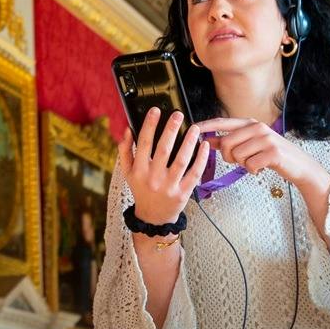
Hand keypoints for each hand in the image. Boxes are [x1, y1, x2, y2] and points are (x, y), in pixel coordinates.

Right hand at [117, 106, 207, 224]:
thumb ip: (125, 150)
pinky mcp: (183, 193)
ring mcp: (169, 186)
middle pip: (163, 149)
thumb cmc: (141, 190)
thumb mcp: (128, 172)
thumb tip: (127, 130)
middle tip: (178, 115)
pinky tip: (203, 146)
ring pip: (181, 160)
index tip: (156, 111)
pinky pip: (194, 173)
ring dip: (188, 142)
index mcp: (139, 170)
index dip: (149, 125)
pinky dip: (200, 159)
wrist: (153, 217)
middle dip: (171, 130)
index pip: (144, 143)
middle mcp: (153, 178)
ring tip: (194, 128)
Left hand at [195, 117, 328, 197]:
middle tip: (239, 161)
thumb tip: (206, 140)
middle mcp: (258, 127)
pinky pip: (250, 165)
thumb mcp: (250, 145)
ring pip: (237, 155)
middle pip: (226, 142)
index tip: (193, 128)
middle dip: (228, 156)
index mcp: (250, 123)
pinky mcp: (273, 152)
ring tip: (254, 163)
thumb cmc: (272, 155)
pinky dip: (253, 171)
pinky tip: (261, 169)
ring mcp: (266, 138)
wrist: (299, 165)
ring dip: (243, 164)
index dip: (207, 125)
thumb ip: (229, 141)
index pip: (223, 122)